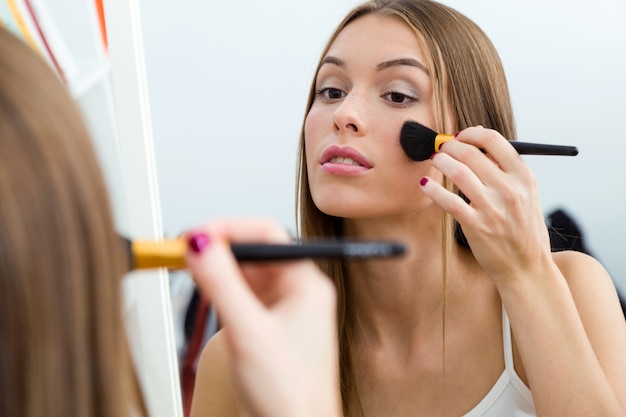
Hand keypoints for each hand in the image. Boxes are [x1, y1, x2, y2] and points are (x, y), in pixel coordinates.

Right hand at [185, 218, 340, 416]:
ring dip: (217, 269)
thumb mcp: (250, 334)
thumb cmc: (292, 397)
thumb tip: (199, 244)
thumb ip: (222, 286)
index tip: (197, 234)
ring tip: (188, 269)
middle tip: (184, 251)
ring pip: (245, 274)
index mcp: (307, 284)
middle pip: (254, 252)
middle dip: (219, 249)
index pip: (268, 234)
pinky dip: (219, 291)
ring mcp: (281, 311)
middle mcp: (297, 293)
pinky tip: (204, 293)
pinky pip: (240, 297)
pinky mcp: (266, 328)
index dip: (230, 228)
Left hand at [419, 127, 552, 282]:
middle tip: (441, 148)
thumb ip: (507, 170)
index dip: (471, 134)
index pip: (494, 140)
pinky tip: (425, 184)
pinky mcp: (476, 226)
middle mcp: (509, 189)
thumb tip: (480, 142)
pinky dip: (432, 189)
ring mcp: (492, 208)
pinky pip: (448, 201)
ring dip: (440, 162)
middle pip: (471, 153)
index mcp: (524, 177)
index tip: (460, 136)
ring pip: (457, 172)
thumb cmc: (523, 229)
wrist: (526, 267)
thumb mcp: (527, 195)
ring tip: (434, 161)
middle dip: (450, 146)